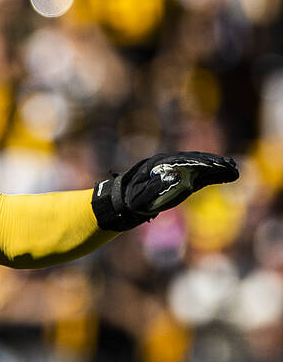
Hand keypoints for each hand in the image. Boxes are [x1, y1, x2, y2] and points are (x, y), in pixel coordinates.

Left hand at [91, 151, 237, 230]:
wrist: (126, 201)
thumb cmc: (131, 198)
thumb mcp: (138, 195)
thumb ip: (154, 187)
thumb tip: (173, 178)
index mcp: (159, 164)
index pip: (182, 160)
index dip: (198, 162)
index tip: (211, 164)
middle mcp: (171, 164)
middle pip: (195, 160)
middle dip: (212, 162)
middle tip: (229, 165)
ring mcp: (178, 171)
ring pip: (201, 166)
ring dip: (217, 167)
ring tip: (234, 169)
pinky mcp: (184, 179)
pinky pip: (202, 175)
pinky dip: (215, 175)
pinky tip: (229, 175)